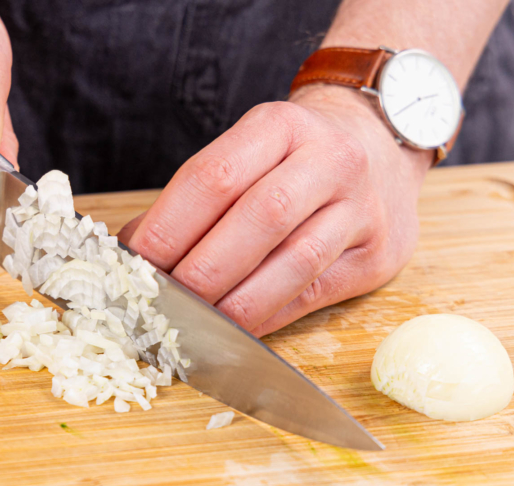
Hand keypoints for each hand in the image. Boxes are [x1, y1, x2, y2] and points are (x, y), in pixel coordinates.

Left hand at [119, 85, 431, 335]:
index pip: (214, 177)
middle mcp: (330, 160)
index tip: (134, 264)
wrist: (380, 148)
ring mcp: (362, 208)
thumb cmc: (292, 159)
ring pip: (295, 262)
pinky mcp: (376, 255)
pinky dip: (267, 317)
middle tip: (160, 303)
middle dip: (201, 270)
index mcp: (282, 125)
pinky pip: (314, 293)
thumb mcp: (247, 152)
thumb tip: (135, 256)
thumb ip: (196, 199)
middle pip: (261, 218)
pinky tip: (233, 332)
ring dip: (236, 303)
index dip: (168, 226)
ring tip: (193, 325)